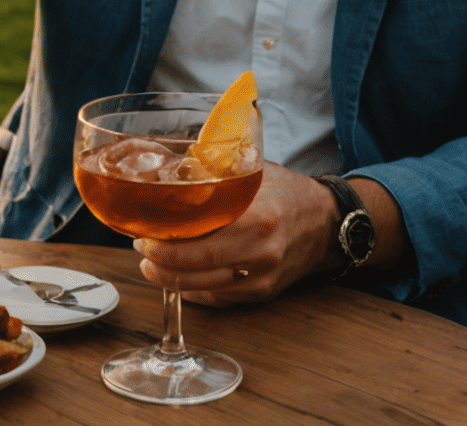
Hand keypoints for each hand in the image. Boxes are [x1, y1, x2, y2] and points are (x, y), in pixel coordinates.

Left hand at [134, 164, 337, 305]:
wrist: (324, 223)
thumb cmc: (285, 192)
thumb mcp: (252, 172)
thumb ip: (214, 172)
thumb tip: (167, 168)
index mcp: (257, 217)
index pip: (199, 239)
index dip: (164, 240)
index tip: (144, 231)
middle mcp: (261, 252)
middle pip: (195, 267)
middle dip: (159, 261)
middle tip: (142, 248)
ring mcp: (262, 278)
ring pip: (203, 288)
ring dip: (169, 279)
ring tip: (151, 264)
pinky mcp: (262, 294)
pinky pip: (217, 298)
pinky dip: (191, 289)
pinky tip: (176, 276)